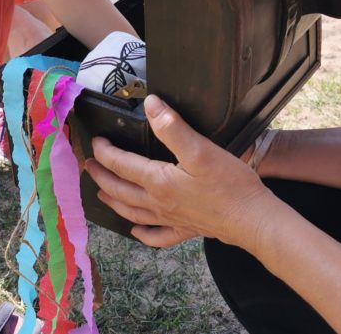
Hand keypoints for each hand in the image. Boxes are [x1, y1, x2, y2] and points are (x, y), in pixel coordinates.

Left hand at [86, 95, 270, 248]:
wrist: (252, 219)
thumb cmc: (229, 184)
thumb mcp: (200, 150)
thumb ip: (172, 127)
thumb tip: (150, 105)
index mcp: (158, 181)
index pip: (121, 165)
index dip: (105, 152)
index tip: (96, 141)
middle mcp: (159, 203)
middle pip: (120, 190)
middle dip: (101, 176)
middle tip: (88, 166)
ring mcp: (172, 219)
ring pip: (132, 213)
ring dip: (113, 202)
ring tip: (101, 194)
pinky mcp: (186, 230)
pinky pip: (157, 236)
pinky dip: (142, 233)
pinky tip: (136, 231)